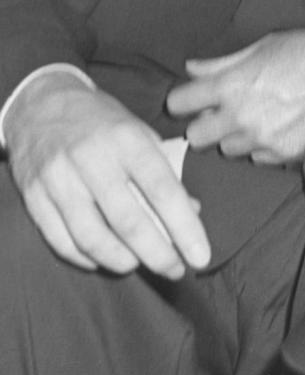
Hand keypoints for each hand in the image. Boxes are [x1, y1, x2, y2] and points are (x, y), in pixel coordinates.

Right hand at [5, 73, 210, 277]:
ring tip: (140, 264)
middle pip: (129, 223)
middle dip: (158, 256)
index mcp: (127, 140)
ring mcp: (58, 179)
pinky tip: (106, 258)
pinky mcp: (34, 197)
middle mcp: (91, 159)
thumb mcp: (141, 133)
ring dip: (123, 261)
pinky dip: (88, 259)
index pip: (163, 191)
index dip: (185, 229)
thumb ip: (166, 173)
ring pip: (93, 239)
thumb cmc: (102, 123)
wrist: (40, 104)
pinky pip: (63, 242)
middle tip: (176, 270)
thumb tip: (192, 213)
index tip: (201, 257)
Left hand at [167, 26, 304, 163]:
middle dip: (203, 124)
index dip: (182, 100)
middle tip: (217, 114)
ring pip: (227, 149)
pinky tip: (275, 126)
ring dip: (234, 136)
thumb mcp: (258, 49)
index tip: (189, 100)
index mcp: (230, 85)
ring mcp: (263, 138)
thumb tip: (191, 69)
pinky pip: (256, 157)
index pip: (179, 104)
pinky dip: (261, 145)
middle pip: (195, 136)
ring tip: (254, 118)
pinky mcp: (283, 152)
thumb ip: (220, 64)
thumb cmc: (304, 51)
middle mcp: (241, 116)